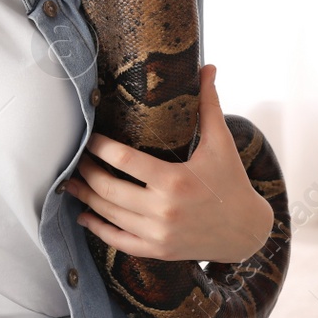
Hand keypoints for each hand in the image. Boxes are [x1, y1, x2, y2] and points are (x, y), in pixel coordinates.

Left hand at [61, 64, 272, 264]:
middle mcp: (164, 210)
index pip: (124, 160)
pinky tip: (85, 215)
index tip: (88, 137)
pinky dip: (98, 228)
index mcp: (175, 180)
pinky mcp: (158, 251)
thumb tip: (208, 67)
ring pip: (110, 214)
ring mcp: (159, 234)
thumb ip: (209, 105)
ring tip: (70, 183)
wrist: (247, 232)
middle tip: (74, 159)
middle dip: (86, 172)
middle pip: (109, 189)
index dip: (100, 148)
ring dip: (85, 198)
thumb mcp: (222, 143)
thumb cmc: (232, 182)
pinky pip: (119, 241)